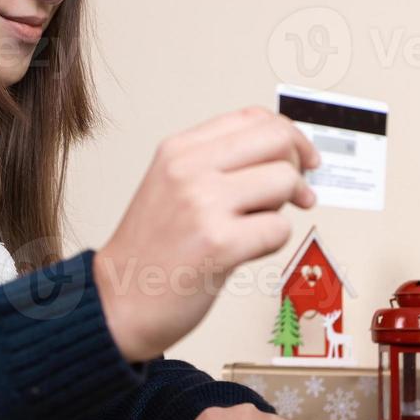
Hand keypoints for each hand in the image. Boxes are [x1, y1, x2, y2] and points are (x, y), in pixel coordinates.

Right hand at [94, 106, 319, 362]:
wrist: (120, 301)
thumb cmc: (150, 250)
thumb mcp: (171, 185)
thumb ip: (218, 164)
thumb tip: (284, 155)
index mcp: (178, 150)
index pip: (253, 118)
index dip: (289, 134)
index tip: (300, 155)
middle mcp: (189, 169)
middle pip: (277, 140)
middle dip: (298, 165)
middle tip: (297, 189)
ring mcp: (204, 204)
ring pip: (285, 181)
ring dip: (285, 207)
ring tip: (260, 223)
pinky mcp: (220, 244)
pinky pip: (279, 229)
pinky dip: (273, 242)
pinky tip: (248, 249)